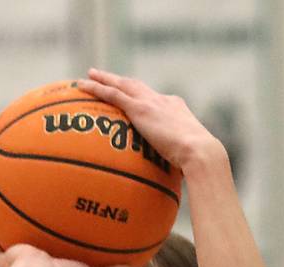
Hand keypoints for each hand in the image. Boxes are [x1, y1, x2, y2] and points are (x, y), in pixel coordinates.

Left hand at [77, 69, 220, 171]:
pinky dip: (97, 88)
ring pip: (122, 85)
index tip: (128, 95)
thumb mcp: (182, 155)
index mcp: (174, 108)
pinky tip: (84, 85)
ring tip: (88, 75)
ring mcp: (151, 103)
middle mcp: (162, 100)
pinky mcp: (141, 109)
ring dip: (104, 79)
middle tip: (101, 75)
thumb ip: (171, 157)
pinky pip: (113, 95)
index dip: (138, 95)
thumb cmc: (195, 160)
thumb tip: (171, 173)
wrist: (199, 151)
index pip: (152, 99)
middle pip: (135, 86)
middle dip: (119, 80)